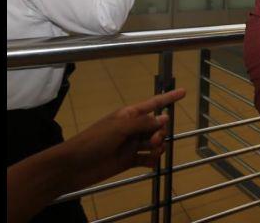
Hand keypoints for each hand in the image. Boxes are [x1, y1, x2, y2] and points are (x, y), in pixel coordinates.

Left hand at [63, 88, 185, 191]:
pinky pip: (148, 159)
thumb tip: (164, 119)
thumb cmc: (94, 141)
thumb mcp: (119, 128)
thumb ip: (143, 123)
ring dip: (158, 146)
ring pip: (155, 143)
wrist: (74, 166)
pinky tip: (150, 161)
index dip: (168, 98)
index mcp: (129, 115)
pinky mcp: (129, 161)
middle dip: (161, 131)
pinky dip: (152, 160)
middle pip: (157, 126)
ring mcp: (131, 145)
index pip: (153, 104)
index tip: (184, 92)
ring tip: (152, 151)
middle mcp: (133, 128)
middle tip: (153, 139)